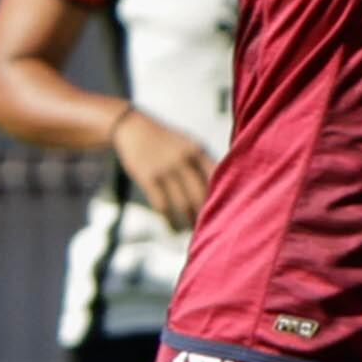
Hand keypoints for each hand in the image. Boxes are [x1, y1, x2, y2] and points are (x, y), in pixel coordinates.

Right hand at [108, 109, 216, 230]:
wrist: (133, 128)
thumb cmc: (166, 140)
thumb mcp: (188, 143)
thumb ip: (204, 162)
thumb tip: (224, 187)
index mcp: (197, 150)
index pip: (217, 176)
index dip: (224, 195)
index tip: (229, 212)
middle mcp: (183, 159)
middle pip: (201, 194)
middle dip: (207, 214)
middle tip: (213, 229)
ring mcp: (165, 169)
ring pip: (183, 203)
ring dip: (190, 222)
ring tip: (195, 233)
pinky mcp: (148, 178)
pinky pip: (162, 206)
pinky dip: (170, 221)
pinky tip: (174, 229)